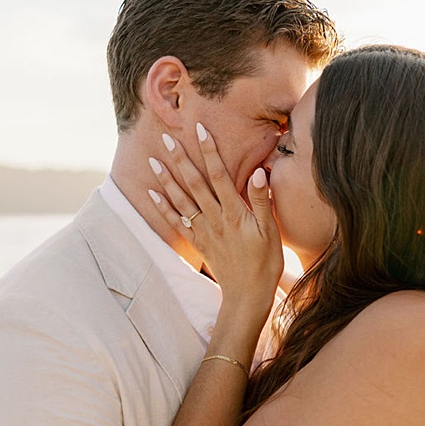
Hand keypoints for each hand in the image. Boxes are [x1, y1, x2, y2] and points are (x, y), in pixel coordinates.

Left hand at [146, 124, 282, 308]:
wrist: (248, 296)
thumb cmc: (266, 263)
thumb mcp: (271, 232)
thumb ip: (262, 200)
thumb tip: (259, 171)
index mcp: (235, 213)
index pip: (219, 175)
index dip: (210, 151)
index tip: (200, 130)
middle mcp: (215, 219)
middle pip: (195, 183)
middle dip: (181, 159)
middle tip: (167, 139)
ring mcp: (204, 231)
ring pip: (181, 200)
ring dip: (166, 180)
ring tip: (153, 160)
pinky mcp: (198, 243)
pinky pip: (177, 222)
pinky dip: (163, 208)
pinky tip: (153, 194)